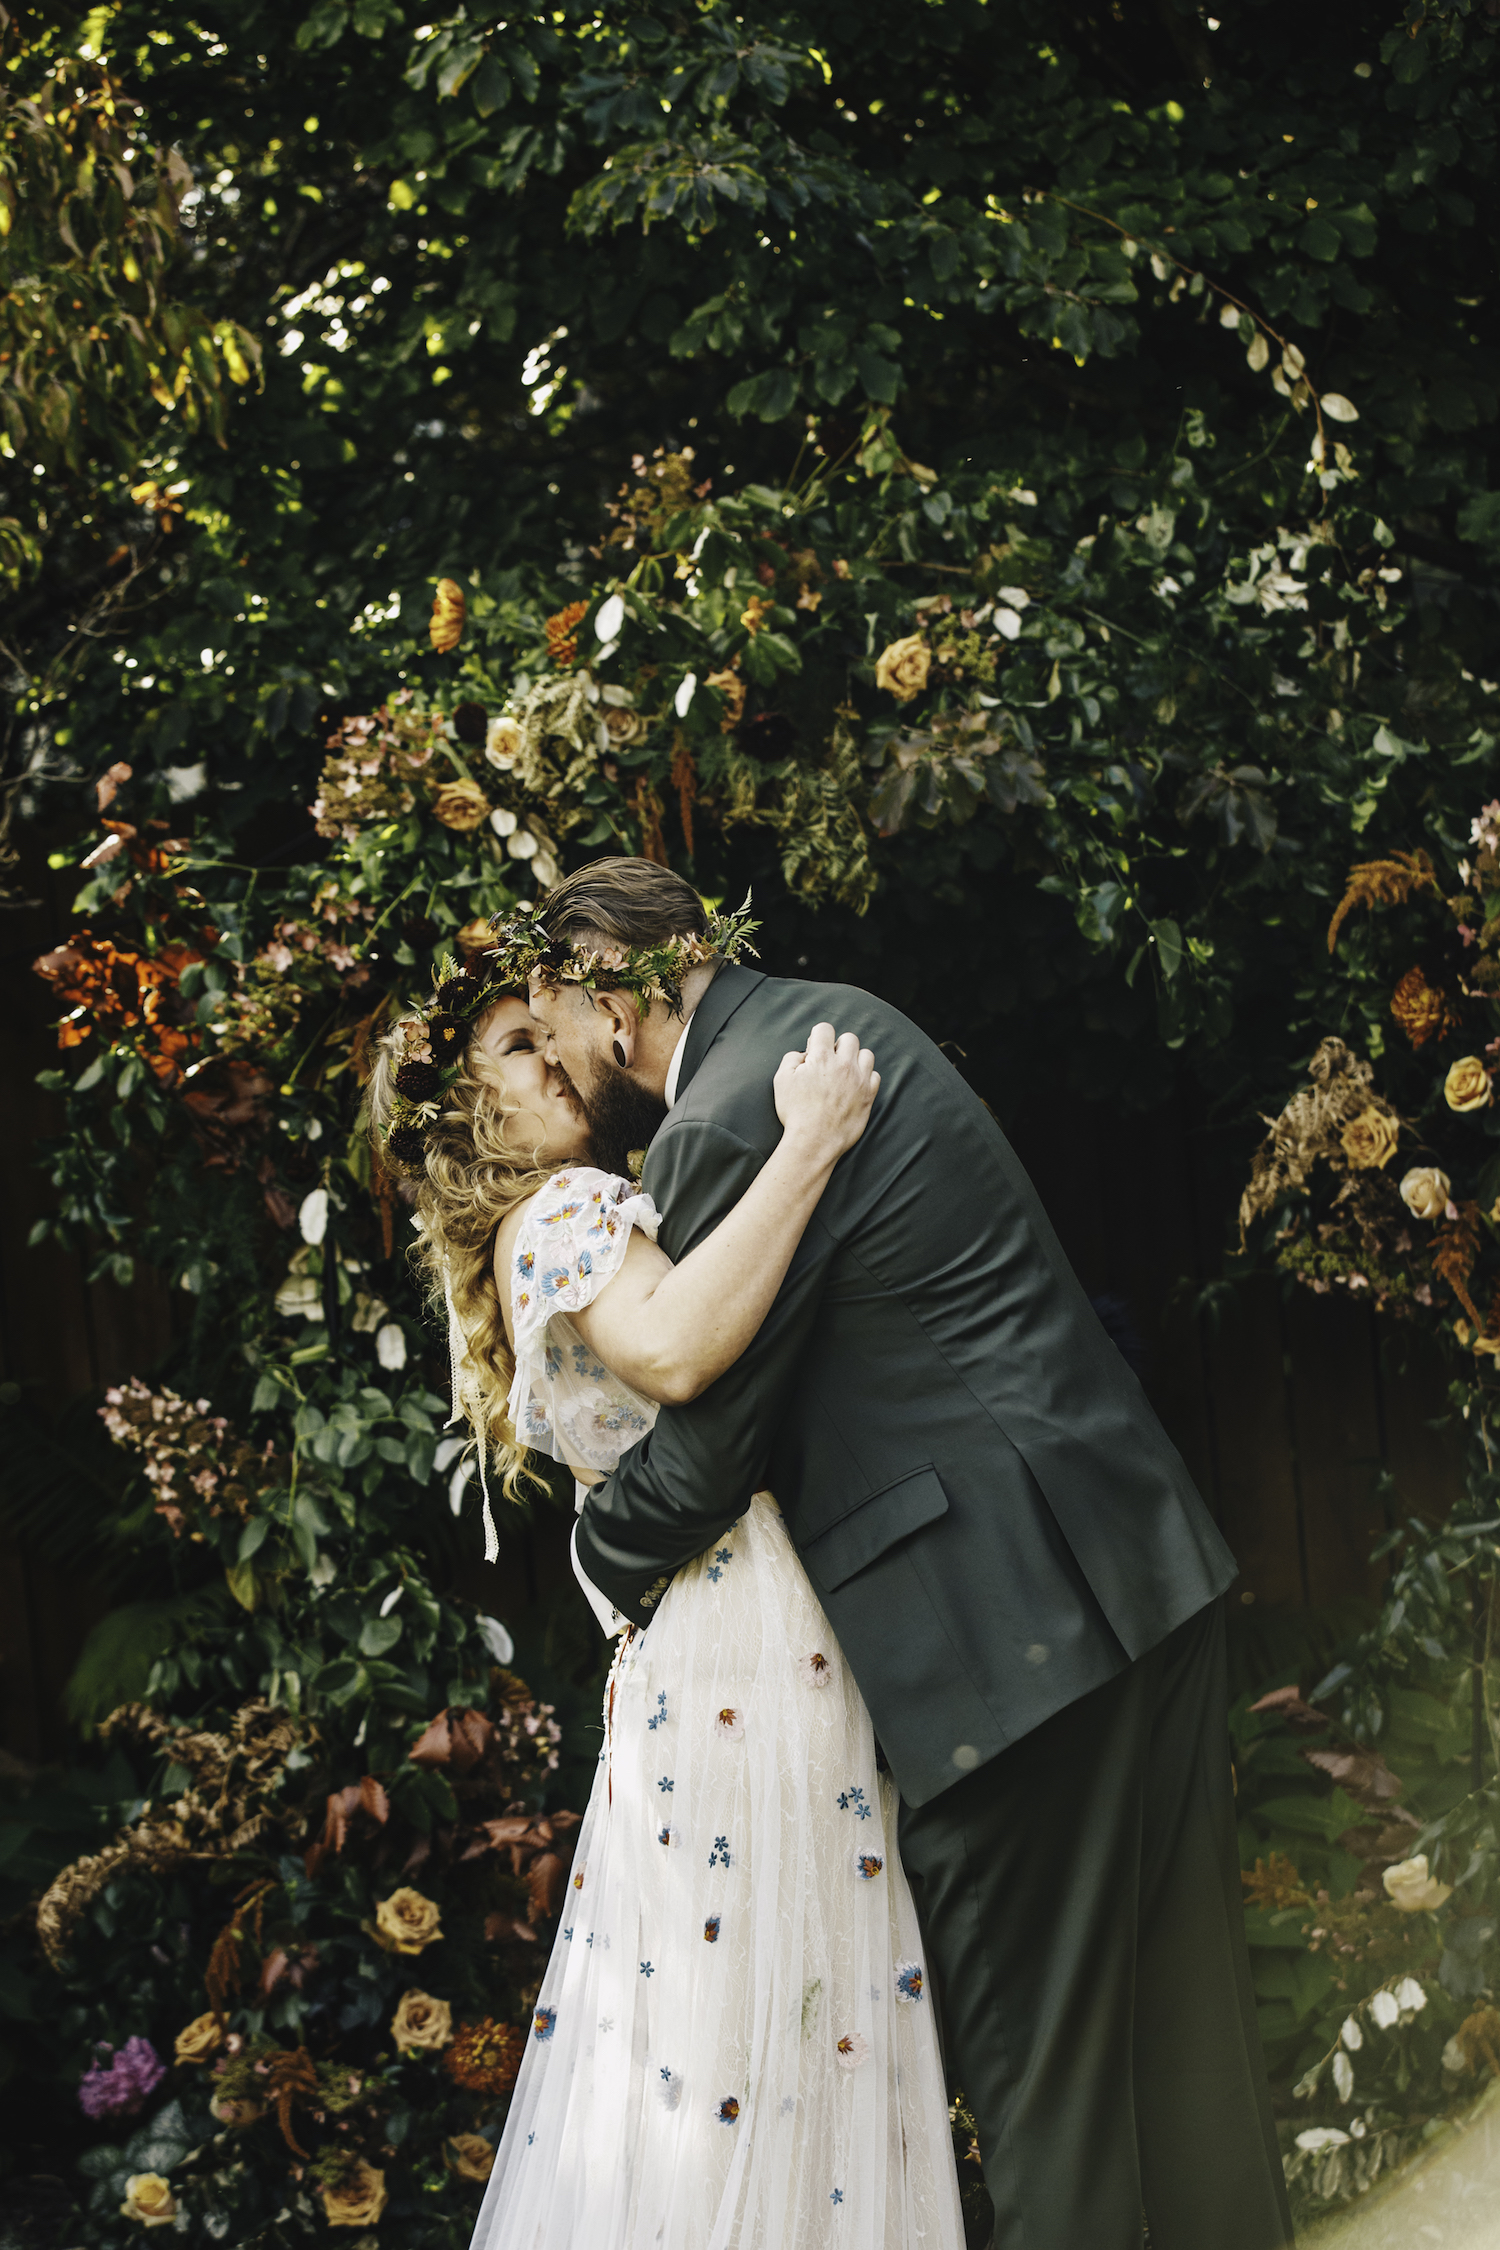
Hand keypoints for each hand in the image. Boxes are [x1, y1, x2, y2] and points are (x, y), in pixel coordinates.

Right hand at [773, 1022, 879, 1162]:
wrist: (814, 1141)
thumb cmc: (796, 1113)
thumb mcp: (781, 1080)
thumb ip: (791, 1058)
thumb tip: (803, 1054)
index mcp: (821, 1057)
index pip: (825, 1029)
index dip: (818, 1037)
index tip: (814, 1050)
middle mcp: (844, 1065)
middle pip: (849, 1038)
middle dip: (838, 1046)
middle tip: (830, 1061)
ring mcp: (859, 1080)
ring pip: (866, 1054)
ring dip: (855, 1059)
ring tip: (844, 1072)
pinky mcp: (869, 1096)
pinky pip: (875, 1076)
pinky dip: (866, 1077)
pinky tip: (854, 1086)